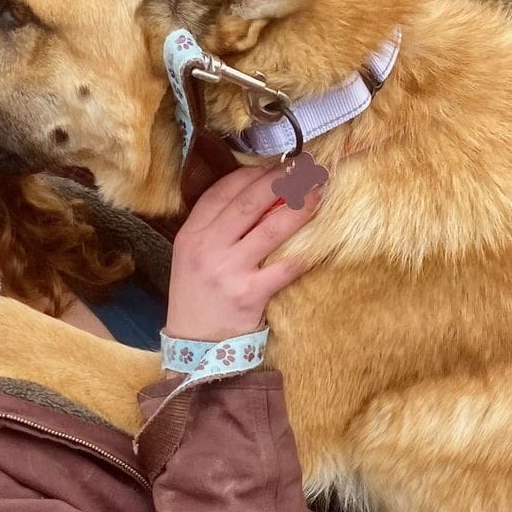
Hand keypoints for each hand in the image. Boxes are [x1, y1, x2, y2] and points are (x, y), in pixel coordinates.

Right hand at [165, 161, 325, 343]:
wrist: (193, 347)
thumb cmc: (198, 299)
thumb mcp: (194, 257)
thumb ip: (218, 228)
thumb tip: (260, 197)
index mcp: (191, 234)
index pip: (223, 191)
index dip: (253, 174)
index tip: (277, 165)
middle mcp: (207, 248)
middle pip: (248, 202)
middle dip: (280, 180)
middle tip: (305, 169)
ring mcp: (227, 271)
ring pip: (269, 229)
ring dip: (298, 207)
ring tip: (317, 193)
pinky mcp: (249, 295)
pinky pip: (284, 268)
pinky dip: (304, 253)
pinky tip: (320, 242)